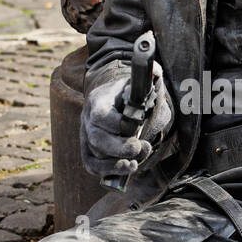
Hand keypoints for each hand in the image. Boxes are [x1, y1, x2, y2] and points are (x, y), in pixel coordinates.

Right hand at [80, 62, 173, 177]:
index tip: (137, 125)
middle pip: (97, 139)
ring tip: (136, 162)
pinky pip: (93, 166)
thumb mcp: (138, 83)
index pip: (101, 116)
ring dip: (117, 162)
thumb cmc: (129, 94)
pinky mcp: (88, 151)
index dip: (118, 125)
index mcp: (99, 100)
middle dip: (119, 148)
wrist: (115, 101)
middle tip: (138, 147)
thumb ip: (147, 77)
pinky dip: (109, 171)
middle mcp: (88, 119)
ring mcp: (86, 136)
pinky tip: (128, 168)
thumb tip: (155, 70)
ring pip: (95, 155)